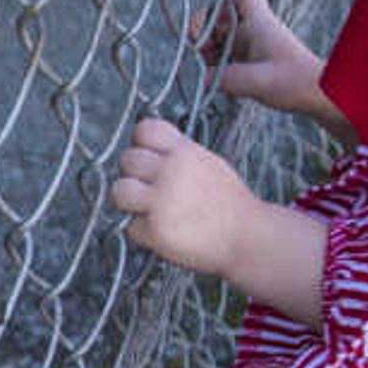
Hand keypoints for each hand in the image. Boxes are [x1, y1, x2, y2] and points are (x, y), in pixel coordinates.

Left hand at [107, 117, 325, 313]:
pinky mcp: (155, 230)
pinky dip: (142, 232)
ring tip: (147, 209)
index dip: (141, 143)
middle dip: (134, 174)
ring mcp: (161, 201)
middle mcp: (170, 172)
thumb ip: (178, 155)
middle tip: (149, 189)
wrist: (248, 238)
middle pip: (127, 160)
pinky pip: (130, 226)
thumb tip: (146, 151)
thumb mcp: (208, 163)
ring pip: (119, 190)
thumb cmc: (229, 204)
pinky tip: (163, 232)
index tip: (149, 158)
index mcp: (185, 152)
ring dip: (128, 201)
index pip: (144, 129)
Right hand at [193, 0, 344, 128]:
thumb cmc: (296, 82)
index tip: (214, 24)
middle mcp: (254, 29)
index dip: (222, 1)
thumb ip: (224, 78)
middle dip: (206, 33)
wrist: (317, 94)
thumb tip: (203, 76)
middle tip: (203, 53)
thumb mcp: (256, 82)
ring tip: (210, 69)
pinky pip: (226, 54)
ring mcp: (252, 43)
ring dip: (210, 51)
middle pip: (220, 16)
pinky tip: (220, 78)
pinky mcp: (251, 59)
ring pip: (220, 36)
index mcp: (259, 23)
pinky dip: (218, 64)